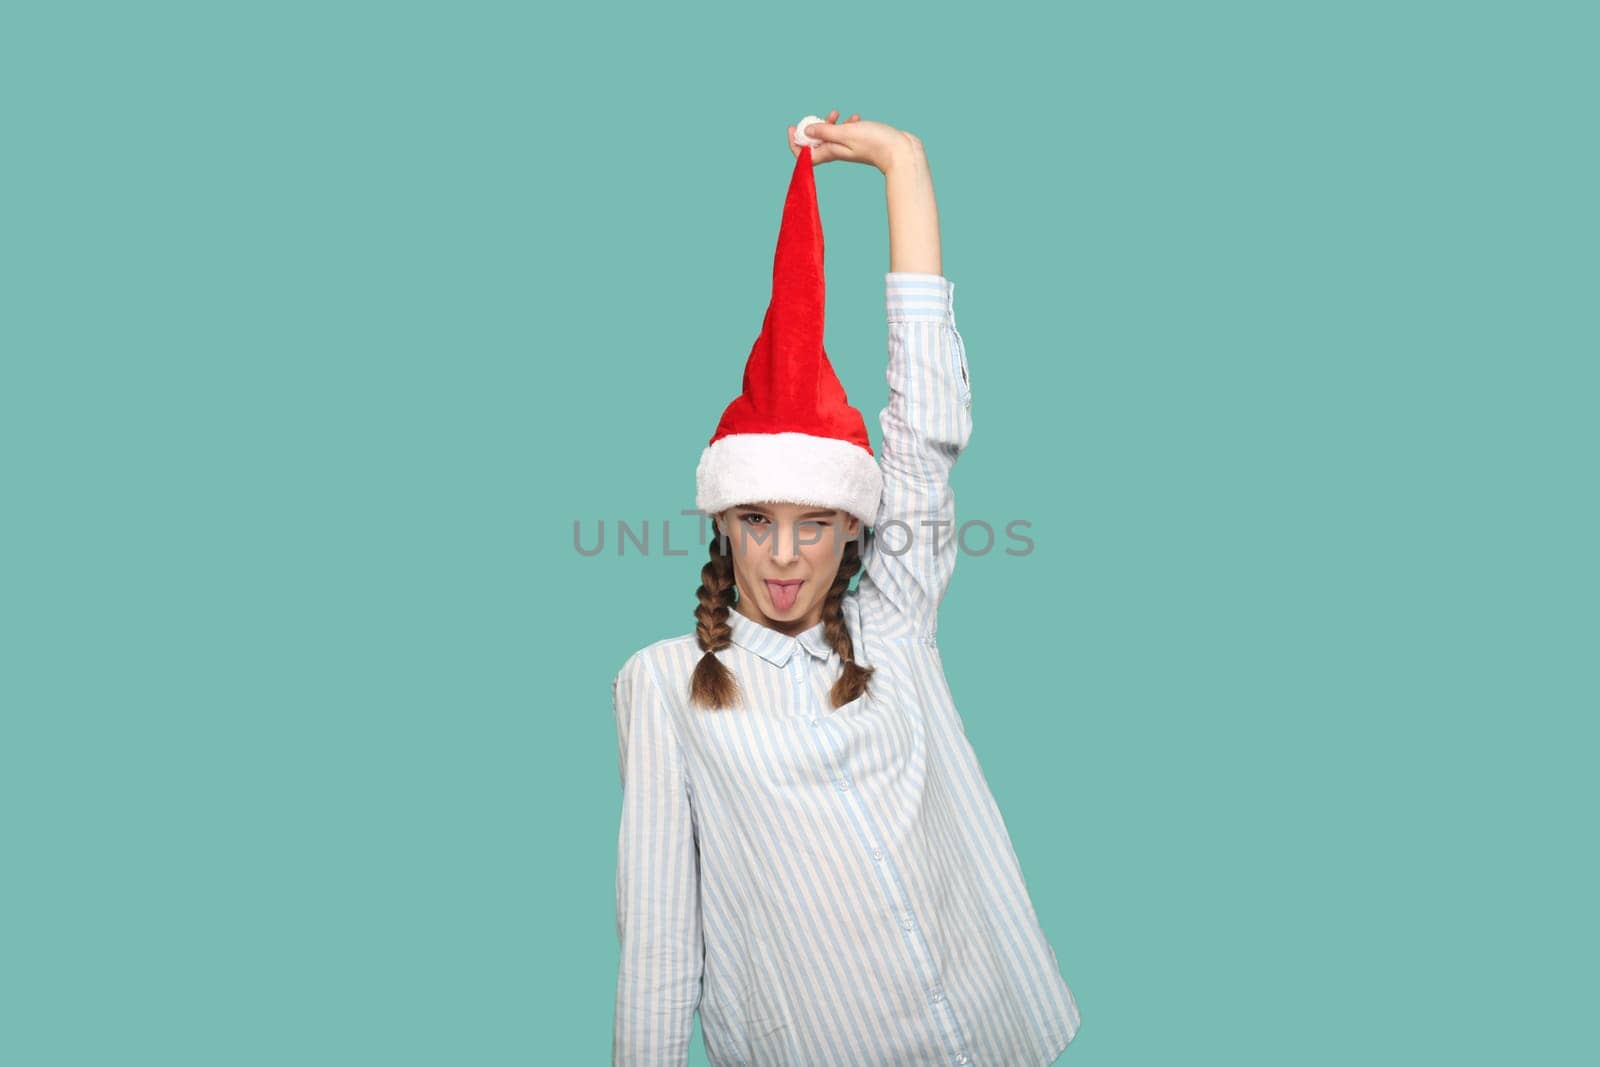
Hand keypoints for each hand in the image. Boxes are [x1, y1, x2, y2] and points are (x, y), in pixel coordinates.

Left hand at [787, 110, 921, 174]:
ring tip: (837, 113)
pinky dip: (846, 124)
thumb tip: (806, 131)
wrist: (900, 151)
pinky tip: (854, 117)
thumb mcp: (846, 133)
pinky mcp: (859, 142)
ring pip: (831, 135)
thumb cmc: (874, 143)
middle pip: (815, 142)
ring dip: (830, 123)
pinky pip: (846, 132)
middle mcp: (837, 152)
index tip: (793, 127)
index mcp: (830, 153)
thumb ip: (825, 131)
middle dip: (814, 127)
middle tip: (820, 116)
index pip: (804, 154)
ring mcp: (848, 147)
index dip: (795, 142)